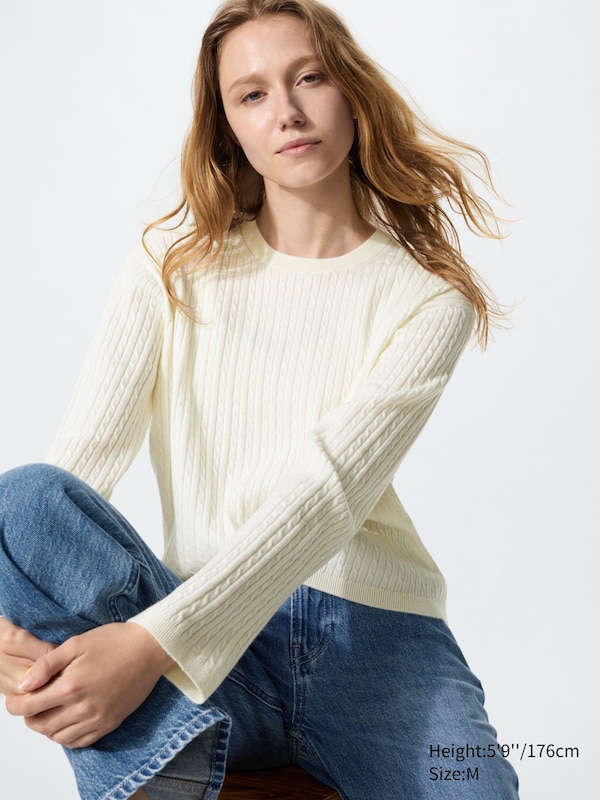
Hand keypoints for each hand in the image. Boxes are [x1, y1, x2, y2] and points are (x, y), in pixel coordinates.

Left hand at [5, 622, 174, 747]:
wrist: (150, 648)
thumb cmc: (115, 641)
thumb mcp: (76, 643)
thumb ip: (47, 664)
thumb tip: (24, 684)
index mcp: (71, 686)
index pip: (29, 707)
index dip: (15, 705)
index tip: (13, 700)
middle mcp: (83, 708)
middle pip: (41, 726)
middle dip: (29, 717)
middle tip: (30, 704)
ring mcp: (97, 718)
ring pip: (59, 737)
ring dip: (46, 728)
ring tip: (48, 712)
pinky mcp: (110, 724)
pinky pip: (80, 742)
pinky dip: (66, 737)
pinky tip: (66, 722)